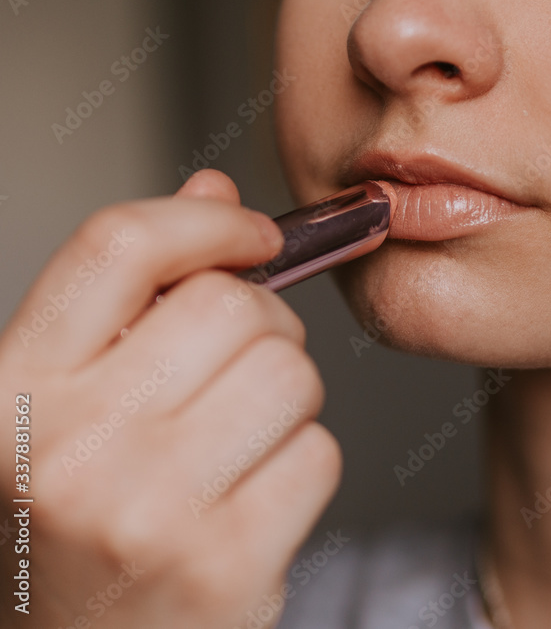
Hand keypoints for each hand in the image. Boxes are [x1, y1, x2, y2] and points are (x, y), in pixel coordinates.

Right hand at [0, 170, 341, 627]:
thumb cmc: (75, 530)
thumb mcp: (67, 407)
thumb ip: (132, 295)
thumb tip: (212, 190)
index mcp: (10, 391)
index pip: (120, 246)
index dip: (207, 221)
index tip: (253, 234)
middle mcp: (64, 446)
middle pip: (232, 307)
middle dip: (261, 330)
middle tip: (236, 376)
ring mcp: (146, 509)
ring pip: (291, 373)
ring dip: (287, 399)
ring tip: (239, 444)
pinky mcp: (225, 563)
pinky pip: (318, 453)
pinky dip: (302, 466)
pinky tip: (253, 501)